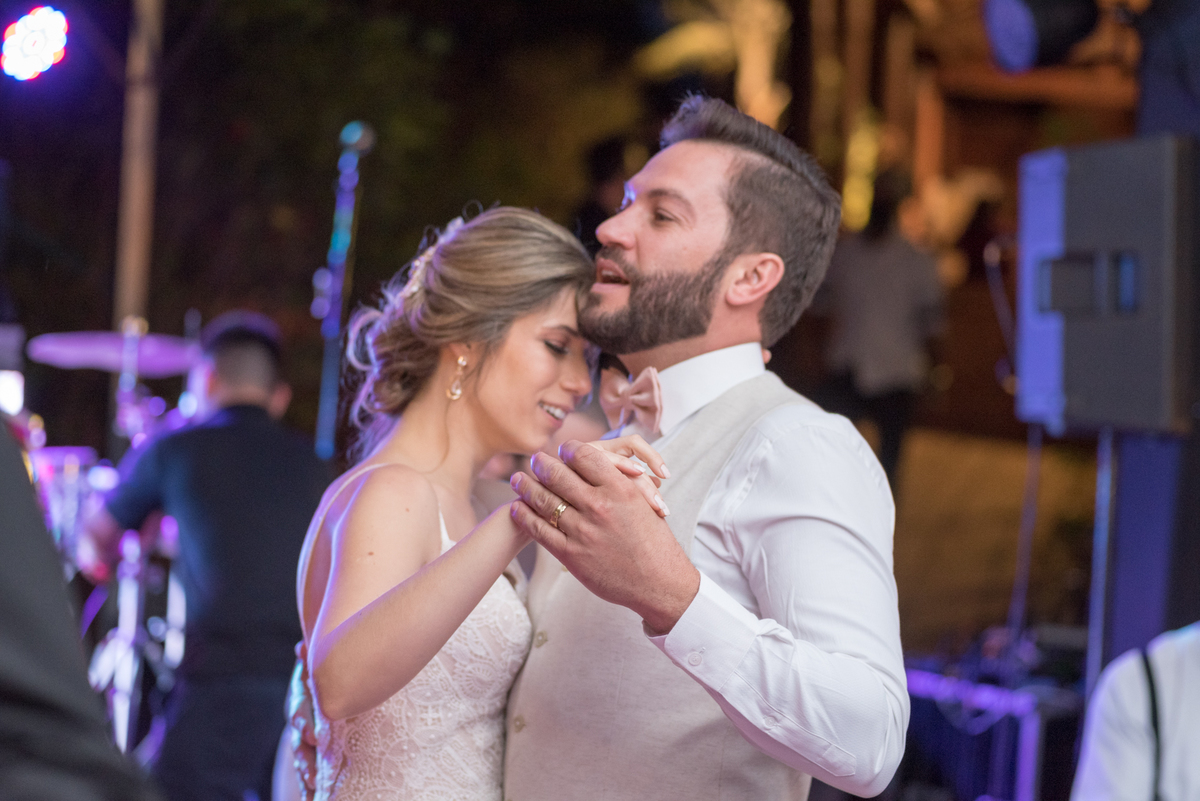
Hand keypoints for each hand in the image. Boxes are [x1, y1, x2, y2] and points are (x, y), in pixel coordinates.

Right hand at [287, 641, 317, 799]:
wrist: (322, 682)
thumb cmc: (325, 670)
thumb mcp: (318, 664)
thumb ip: (310, 658)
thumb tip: (301, 647)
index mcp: (302, 700)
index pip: (300, 713)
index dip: (305, 726)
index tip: (316, 737)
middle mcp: (300, 723)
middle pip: (299, 744)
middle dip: (306, 760)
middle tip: (314, 774)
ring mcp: (304, 740)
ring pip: (302, 762)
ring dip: (308, 777)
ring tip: (314, 793)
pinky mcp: (312, 753)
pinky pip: (309, 772)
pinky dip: (310, 787)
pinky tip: (313, 799)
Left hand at [509, 439, 699, 633]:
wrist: (660, 583)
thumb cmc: (654, 542)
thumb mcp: (643, 502)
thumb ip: (619, 481)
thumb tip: (597, 463)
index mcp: (621, 488)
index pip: (584, 455)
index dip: (569, 449)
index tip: (563, 450)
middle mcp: (599, 506)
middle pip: (558, 474)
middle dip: (542, 464)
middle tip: (535, 459)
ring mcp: (583, 531)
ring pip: (544, 501)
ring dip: (526, 487)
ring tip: (518, 479)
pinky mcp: (571, 554)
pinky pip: (540, 530)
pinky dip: (524, 517)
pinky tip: (517, 508)